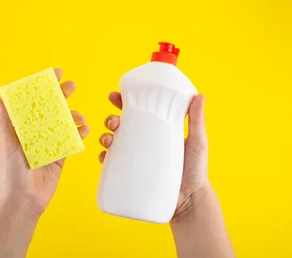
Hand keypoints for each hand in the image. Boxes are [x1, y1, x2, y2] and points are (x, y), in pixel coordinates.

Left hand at [0, 68, 89, 216]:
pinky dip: (77, 134)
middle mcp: (33, 134)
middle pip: (49, 110)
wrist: (23, 200)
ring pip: (61, 124)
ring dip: (71, 116)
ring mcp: (46, 145)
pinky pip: (69, 142)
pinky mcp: (58, 157)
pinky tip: (84, 129)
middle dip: (60, 96)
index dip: (41, 88)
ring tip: (79, 116)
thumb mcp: (8, 144)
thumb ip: (6, 121)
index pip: (31, 102)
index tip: (54, 75)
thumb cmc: (10, 173)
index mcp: (19, 128)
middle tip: (71, 86)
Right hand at [97, 92, 209, 219]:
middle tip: (113, 122)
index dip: (122, 102)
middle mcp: (141, 142)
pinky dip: (103, 157)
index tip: (114, 96)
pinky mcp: (129, 174)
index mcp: (154, 129)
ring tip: (108, 139)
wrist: (189, 200)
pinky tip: (104, 156)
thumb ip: (196, 120)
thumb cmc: (196, 169)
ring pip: (111, 142)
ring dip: (104, 136)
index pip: (135, 112)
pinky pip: (110, 164)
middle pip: (119, 125)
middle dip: (110, 119)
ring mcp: (134, 158)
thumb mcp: (197, 141)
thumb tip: (199, 96)